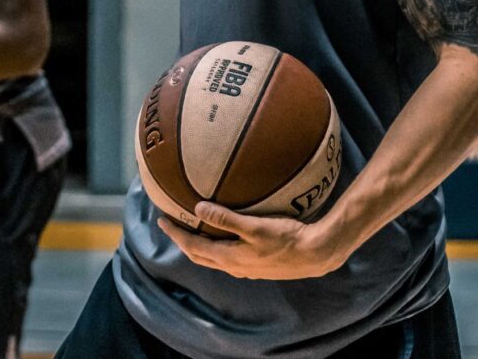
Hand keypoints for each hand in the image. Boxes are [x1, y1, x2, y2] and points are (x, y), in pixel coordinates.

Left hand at [157, 202, 347, 279]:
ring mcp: (246, 268)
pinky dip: (217, 247)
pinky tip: (225, 237)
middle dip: (183, 241)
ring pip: (214, 258)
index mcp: (229, 257)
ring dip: (200, 245)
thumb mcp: (255, 226)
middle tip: (171, 226)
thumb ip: (226, 218)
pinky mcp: (257, 266)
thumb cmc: (287, 239)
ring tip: (194, 230)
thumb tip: (198, 209)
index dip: (176, 234)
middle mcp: (234, 266)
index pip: (193, 247)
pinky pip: (228, 257)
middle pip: (199, 256)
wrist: (315, 255)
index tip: (162, 221)